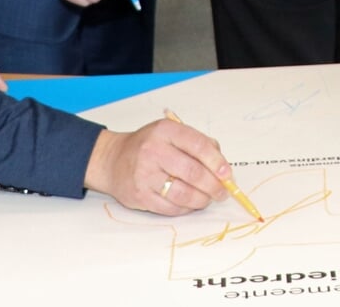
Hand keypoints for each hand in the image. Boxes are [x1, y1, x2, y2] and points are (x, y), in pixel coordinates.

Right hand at [84, 119, 230, 215]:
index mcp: (165, 131)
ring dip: (201, 200)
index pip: (199, 146)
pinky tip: (190, 204)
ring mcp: (145, 175)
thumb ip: (198, 144)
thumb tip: (222, 167)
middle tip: (222, 192)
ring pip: (183, 194)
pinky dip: (185, 208)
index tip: (227, 174)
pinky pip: (170, 208)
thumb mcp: (171, 133)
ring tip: (207, 199)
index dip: (217, 162)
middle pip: (193, 173)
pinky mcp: (139, 196)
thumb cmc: (148, 146)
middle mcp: (153, 151)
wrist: (112, 160)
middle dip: (213, 186)